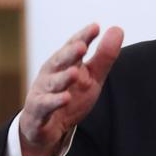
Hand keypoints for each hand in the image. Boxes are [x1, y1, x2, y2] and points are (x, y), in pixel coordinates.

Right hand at [19, 24, 123, 155]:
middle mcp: (51, 74)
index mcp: (64, 63)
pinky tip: (64, 98)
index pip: (73, 46)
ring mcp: (42, 93)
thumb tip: (117, 29)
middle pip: (60, 61)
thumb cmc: (71, 96)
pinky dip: (54, 102)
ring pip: (52, 84)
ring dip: (62, 78)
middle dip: (70, 53)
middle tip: (82, 45)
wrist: (47, 129)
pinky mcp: (38, 112)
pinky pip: (45, 106)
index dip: (83, 37)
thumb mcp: (92, 76)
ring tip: (74, 73)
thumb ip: (104, 56)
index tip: (95, 27)